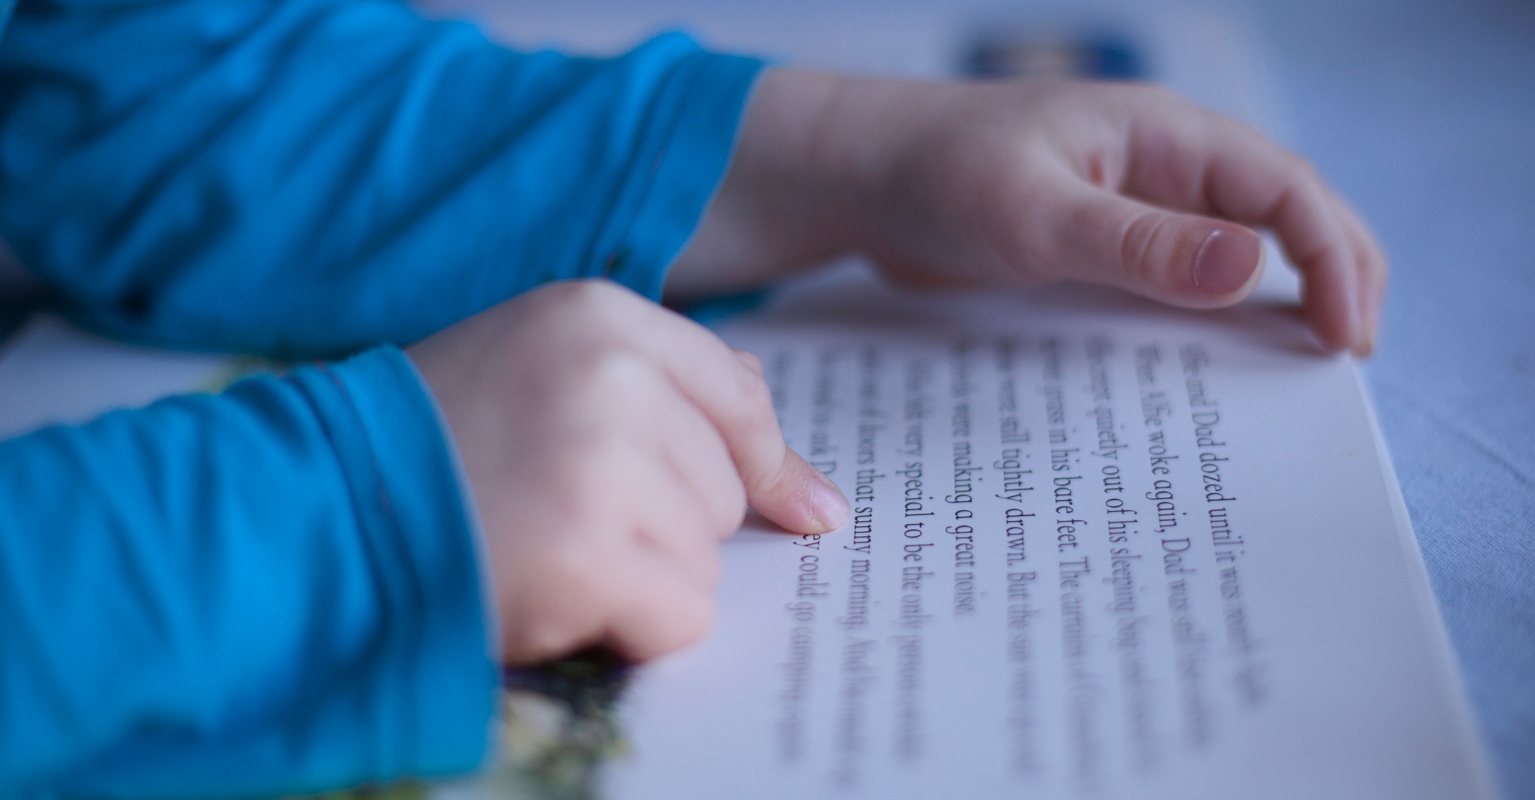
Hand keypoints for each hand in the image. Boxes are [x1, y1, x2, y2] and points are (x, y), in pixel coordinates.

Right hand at [407, 280, 848, 662]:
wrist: (318, 508)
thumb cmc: (437, 443)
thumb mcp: (545, 370)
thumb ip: (667, 393)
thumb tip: (806, 485)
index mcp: (599, 315)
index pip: (740, 393)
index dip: (763, 461)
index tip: (799, 508)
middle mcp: (610, 374)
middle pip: (726, 485)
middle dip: (668, 521)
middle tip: (565, 512)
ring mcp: (600, 461)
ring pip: (706, 554)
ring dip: (643, 574)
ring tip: (547, 545)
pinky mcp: (588, 551)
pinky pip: (683, 614)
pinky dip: (634, 628)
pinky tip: (558, 594)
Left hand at [672, 71, 1385, 355]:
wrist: (860, 180)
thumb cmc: (937, 173)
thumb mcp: (1036, 214)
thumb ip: (1138, 244)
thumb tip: (1252, 270)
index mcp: (1162, 135)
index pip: (1284, 188)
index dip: (1332, 257)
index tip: (1344, 336)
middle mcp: (1160, 165)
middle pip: (1282, 212)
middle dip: (1331, 274)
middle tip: (1347, 356)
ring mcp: (1130, 205)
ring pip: (1234, 247)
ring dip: (1277, 297)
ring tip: (1304, 363)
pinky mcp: (1096, 244)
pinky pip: (1173, 279)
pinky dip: (1208, 317)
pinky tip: (1211, 365)